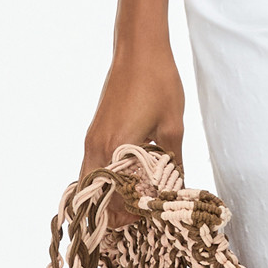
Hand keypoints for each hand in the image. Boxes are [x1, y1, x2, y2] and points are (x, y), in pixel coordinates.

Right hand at [82, 46, 185, 208]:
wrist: (139, 49)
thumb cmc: (158, 83)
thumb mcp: (173, 126)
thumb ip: (173, 164)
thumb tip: (176, 190)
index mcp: (115, 149)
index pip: (114, 200)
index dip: (132, 215)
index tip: (152, 218)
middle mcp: (96, 147)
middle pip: (96, 197)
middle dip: (116, 211)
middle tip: (141, 216)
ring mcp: (92, 139)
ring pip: (92, 181)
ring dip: (110, 195)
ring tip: (137, 201)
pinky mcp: (95, 131)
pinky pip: (94, 166)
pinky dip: (107, 179)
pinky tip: (130, 179)